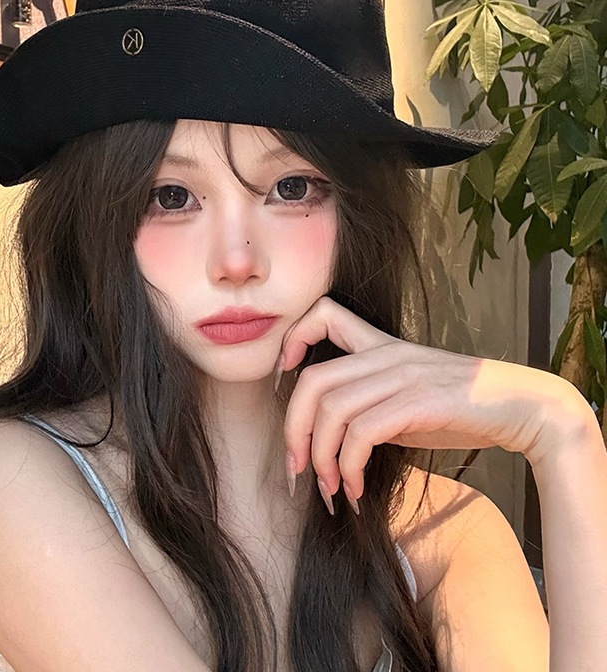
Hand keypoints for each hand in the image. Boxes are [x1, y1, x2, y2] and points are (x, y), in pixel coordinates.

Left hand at [277, 296, 589, 513]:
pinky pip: (363, 433)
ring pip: (333, 410)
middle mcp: (386, 354)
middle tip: (296, 468)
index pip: (324, 314)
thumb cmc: (460, 408)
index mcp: (380, 345)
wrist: (520, 407)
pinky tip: (356, 489)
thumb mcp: (407, 398)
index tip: (283, 376)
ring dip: (322, 457)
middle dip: (293, 429)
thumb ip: (370, 406)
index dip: (293, 337)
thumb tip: (333, 443)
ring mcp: (401, 376)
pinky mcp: (418, 402)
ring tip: (330, 487)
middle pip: (313, 381)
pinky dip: (350, 467)